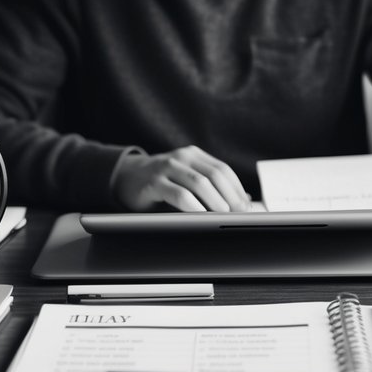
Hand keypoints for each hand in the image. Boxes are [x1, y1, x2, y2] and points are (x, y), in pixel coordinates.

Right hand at [112, 145, 251, 212]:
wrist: (125, 178)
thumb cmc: (161, 183)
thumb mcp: (186, 180)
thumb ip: (210, 187)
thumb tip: (243, 201)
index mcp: (194, 155)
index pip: (223, 170)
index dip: (237, 189)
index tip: (246, 207)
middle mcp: (182, 157)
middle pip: (215, 175)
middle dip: (230, 196)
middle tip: (239, 214)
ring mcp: (166, 167)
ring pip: (199, 183)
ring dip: (215, 201)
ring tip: (224, 216)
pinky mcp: (153, 182)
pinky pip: (179, 194)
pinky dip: (193, 207)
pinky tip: (200, 217)